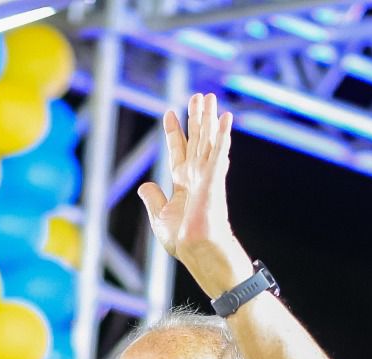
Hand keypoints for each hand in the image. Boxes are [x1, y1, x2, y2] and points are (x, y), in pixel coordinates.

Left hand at [137, 94, 249, 294]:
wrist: (197, 250)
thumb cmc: (183, 240)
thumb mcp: (160, 217)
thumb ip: (153, 198)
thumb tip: (144, 185)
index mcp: (183, 183)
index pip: (178, 150)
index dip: (174, 132)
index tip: (169, 113)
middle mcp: (196, 175)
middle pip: (196, 139)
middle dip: (196, 118)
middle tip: (198, 96)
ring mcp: (207, 175)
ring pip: (208, 139)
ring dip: (209, 118)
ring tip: (209, 97)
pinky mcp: (215, 178)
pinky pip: (219, 151)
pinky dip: (223, 134)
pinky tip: (226, 117)